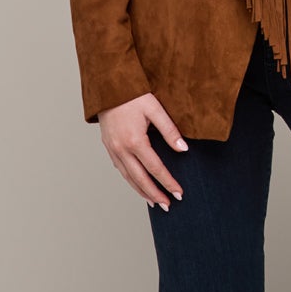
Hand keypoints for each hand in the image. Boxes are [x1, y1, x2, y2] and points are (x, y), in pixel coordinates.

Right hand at [98, 93, 187, 208]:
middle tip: (168, 206)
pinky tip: (138, 186)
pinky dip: (130, 181)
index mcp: (134, 140)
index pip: (155, 168)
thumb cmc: (133, 94)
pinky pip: (120, 169)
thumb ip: (170, 130)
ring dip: (142, 191)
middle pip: (140, 178)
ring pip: (128, 177)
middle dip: (155, 194)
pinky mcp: (109, 146)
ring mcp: (113, 149)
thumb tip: (183, 149)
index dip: (168, 182)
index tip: (179, 193)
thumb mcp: (155, 108)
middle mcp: (121, 149)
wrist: (107, 86)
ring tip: (154, 203)